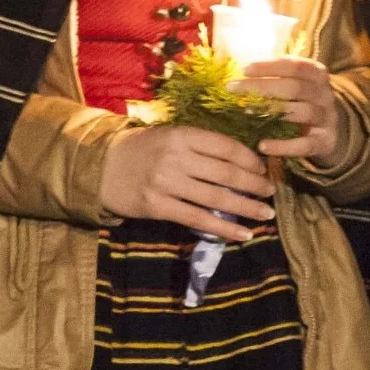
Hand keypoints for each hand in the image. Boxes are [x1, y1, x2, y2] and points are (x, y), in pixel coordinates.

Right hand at [98, 125, 274, 241]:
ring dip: (247, 208)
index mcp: (180, 135)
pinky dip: (223, 228)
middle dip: (254, 185)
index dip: (250, 160)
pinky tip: (242, 234)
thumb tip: (241, 160)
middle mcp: (174, 158)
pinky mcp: (157, 207)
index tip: (263, 170)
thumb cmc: (140, 150)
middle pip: (226, 174)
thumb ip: (199, 145)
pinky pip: (197, 219)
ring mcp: (165, 183)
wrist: (99, 166)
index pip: (226, 147)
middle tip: (270, 193)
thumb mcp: (167, 136)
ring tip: (265, 214)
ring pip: (216, 198)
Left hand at [231, 57, 343, 161]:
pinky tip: (262, 145)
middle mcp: (325, 95)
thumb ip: (272, 75)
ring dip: (272, 112)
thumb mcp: (293, 84)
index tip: (243, 69)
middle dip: (262, 87)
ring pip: (303, 112)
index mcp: (317, 75)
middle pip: (295, 88)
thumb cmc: (301, 101)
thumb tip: (235, 66)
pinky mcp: (325, 142)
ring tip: (245, 112)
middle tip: (232, 88)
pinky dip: (283, 146)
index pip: (295, 66)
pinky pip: (305, 144)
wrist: (331, 132)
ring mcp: (327, 119)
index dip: (269, 67)